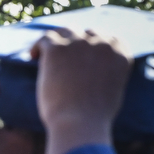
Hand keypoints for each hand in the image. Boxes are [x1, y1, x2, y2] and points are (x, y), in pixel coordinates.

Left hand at [30, 27, 132, 153]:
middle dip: (76, 42)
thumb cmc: (94, 117)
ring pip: (66, 31)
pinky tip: (33, 56)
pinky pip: (45, 38)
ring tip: (45, 53)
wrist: (79, 122)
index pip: (109, 38)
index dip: (94, 44)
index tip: (82, 52)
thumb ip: (108, 74)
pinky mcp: (58, 48)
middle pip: (87, 33)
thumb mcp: (112, 91)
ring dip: (57, 40)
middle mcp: (103, 43)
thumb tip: (95, 72)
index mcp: (120, 54)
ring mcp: (80, 44)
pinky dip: (38, 46)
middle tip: (63, 54)